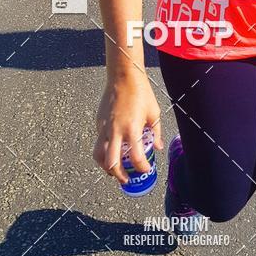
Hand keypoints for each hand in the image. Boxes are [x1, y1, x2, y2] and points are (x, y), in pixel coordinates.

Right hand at [93, 70, 162, 184]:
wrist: (123, 76)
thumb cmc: (141, 92)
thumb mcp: (154, 112)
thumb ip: (156, 132)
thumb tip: (158, 147)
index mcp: (132, 128)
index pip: (135, 157)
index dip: (141, 168)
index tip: (146, 170)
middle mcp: (115, 131)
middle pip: (111, 163)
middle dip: (118, 175)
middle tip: (126, 179)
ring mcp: (104, 127)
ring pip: (99, 155)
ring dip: (106, 167)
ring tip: (115, 170)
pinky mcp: (98, 122)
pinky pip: (98, 142)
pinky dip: (104, 151)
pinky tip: (112, 150)